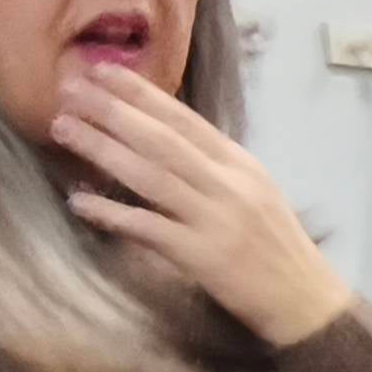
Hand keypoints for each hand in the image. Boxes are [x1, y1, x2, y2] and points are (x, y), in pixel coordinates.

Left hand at [53, 67, 355, 347]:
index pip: (185, 120)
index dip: (141, 93)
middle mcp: (229, 185)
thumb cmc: (277, 249)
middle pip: (162, 140)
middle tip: (69, 89)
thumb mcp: (255, 194)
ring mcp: (216, 220)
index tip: (102, 70)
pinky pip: (148, 229)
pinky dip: (112, 214)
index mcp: (241, 165)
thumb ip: (214, 169)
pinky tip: (79, 201)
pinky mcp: (203, 257)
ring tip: (64, 129)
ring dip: (103, 149)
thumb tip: (162, 142)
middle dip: (113, 111)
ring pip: (151, 176)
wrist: (307, 302)